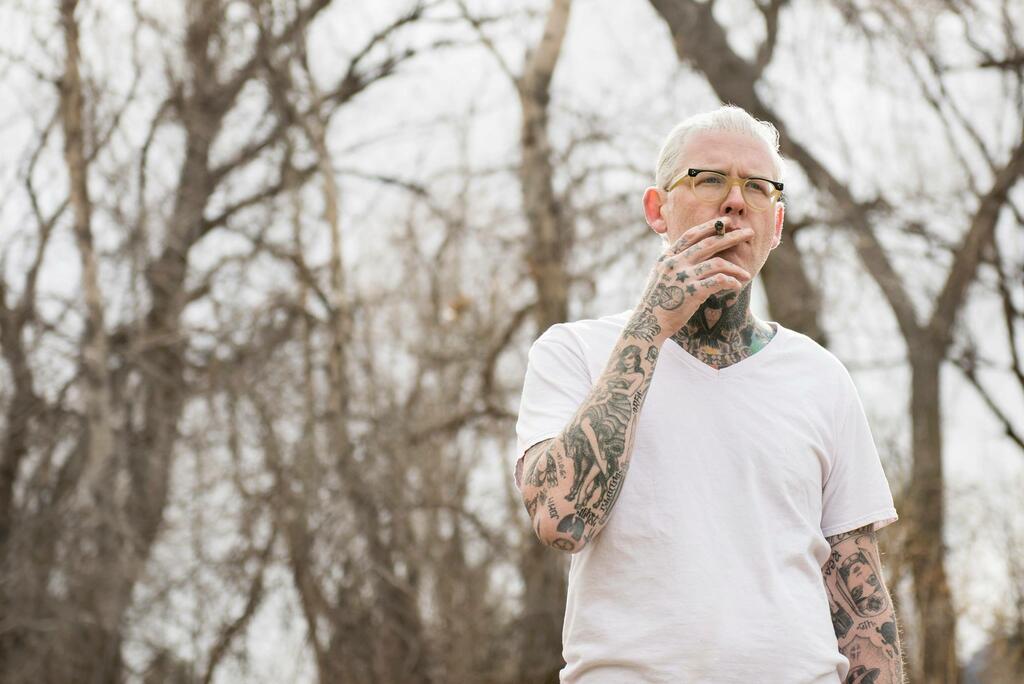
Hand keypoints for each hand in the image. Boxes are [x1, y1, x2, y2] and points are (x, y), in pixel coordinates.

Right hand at [633, 216, 752, 339]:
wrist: (648, 324)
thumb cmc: (656, 303)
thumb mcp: (659, 276)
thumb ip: (673, 264)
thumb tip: (687, 254)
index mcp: (667, 257)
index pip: (691, 235)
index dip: (710, 226)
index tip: (727, 222)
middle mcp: (675, 263)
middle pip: (709, 243)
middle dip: (731, 237)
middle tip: (749, 233)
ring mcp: (683, 277)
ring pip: (717, 263)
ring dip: (735, 268)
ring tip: (746, 274)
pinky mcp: (692, 292)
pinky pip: (718, 281)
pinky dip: (730, 281)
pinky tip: (736, 285)